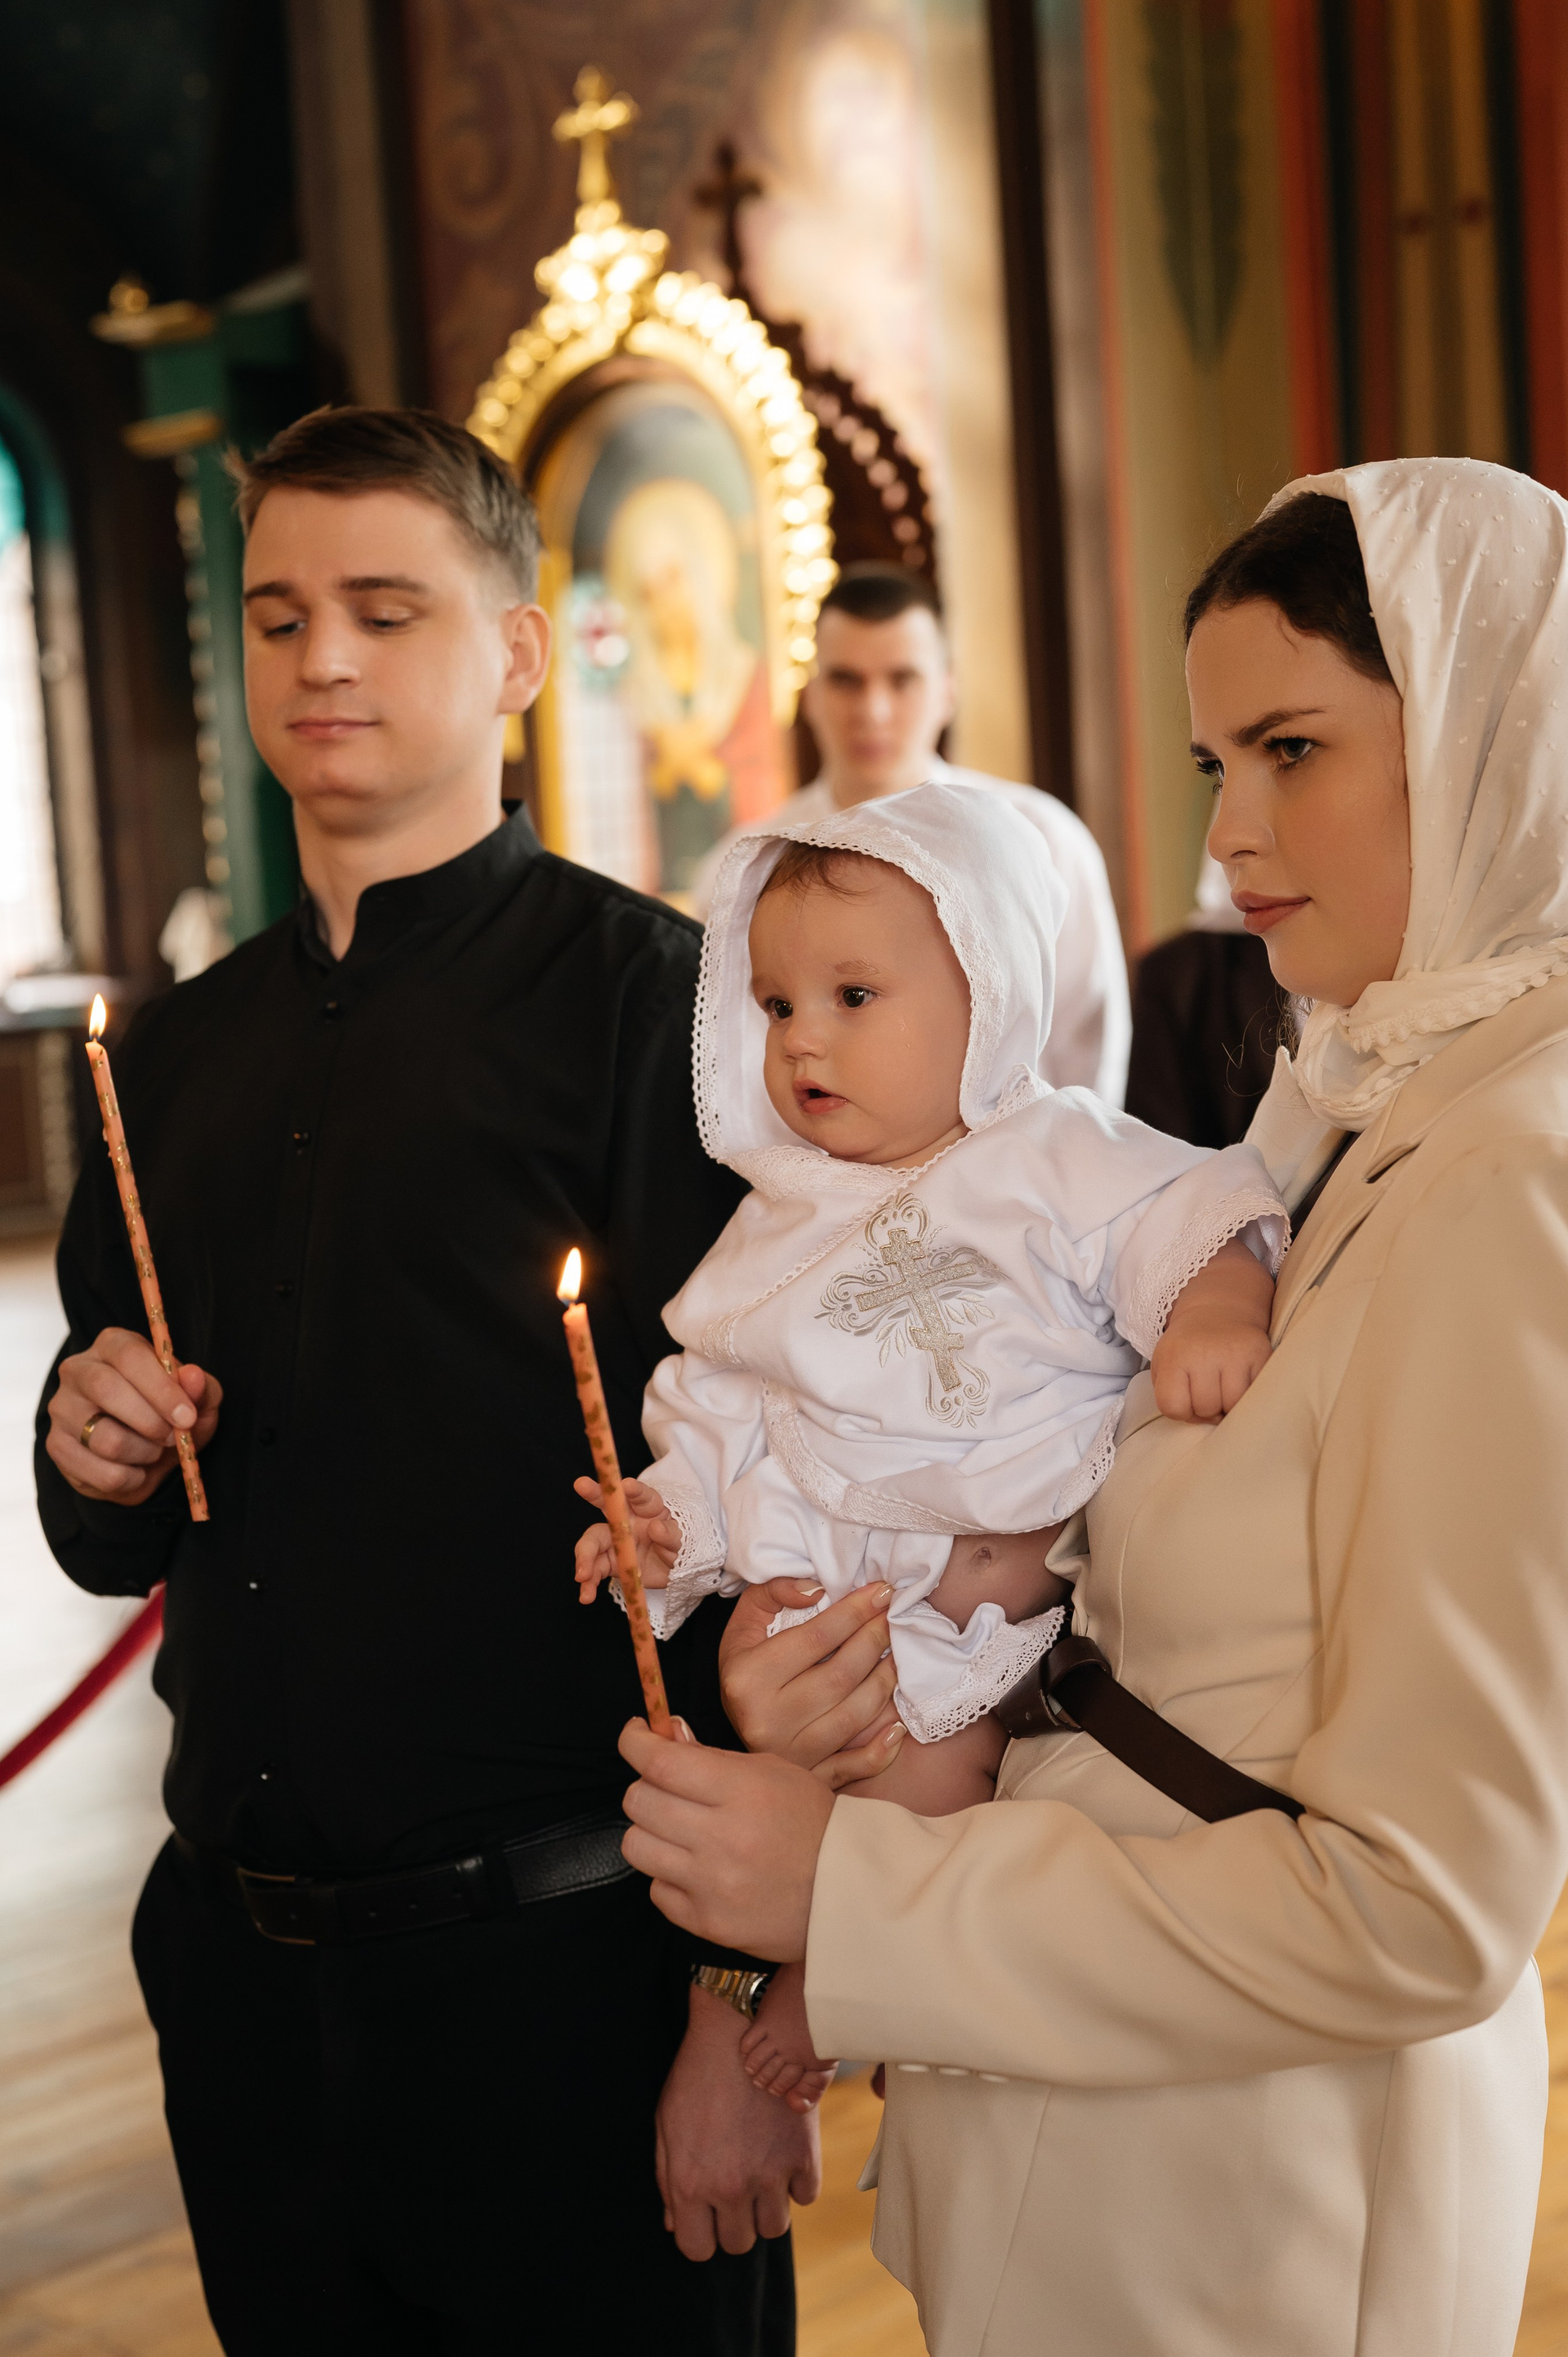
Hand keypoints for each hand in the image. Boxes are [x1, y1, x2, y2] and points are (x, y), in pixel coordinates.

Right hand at [46, 1328, 220, 1506]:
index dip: (161, 1388)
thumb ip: (201, 1388)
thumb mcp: (197, 1401)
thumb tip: (193, 1376)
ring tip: (153, 1451)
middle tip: (173, 1438)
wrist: (143, 1457)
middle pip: (108, 1389)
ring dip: (144, 1453)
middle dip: (152, 1422)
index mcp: (113, 1345)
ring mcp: (62, 1408)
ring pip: (105, 1439)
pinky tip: (135, 1470)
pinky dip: (131, 1479)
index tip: (187, 1417)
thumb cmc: (169, 1416)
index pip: (130, 1356)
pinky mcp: (57, 1445)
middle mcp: (78, 1369)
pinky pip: (101, 1473)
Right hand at [573, 1475, 680, 1601]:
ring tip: (582, 1576)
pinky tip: (586, 1595)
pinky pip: (595, 1570)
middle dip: (593, 1493)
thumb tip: (656, 1528)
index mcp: (649, 1509)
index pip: (642, 1495)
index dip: (634, 1489)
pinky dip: (589, 1583)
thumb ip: (671, 1534)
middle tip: (581, 1484)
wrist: (675, 1571)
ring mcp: (616, 1541)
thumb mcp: (683, 1541)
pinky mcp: (611, 1563)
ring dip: (585, 1558)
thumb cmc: (680, 1547)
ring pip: (594, 1542)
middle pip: (607, 1506)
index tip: (626, 1485)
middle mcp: (627, 1520)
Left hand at [621, 1717, 834, 1957]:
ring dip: (652, 1832)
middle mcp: (722, 1838)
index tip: (634, 1736)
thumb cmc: (813, 1823)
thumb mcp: (773, 1772)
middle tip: (668, 1788)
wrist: (850, 1892)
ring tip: (681, 1832)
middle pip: (639, 1802)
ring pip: (636, 1846)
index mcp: (741, 1791)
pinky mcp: (707, 1924)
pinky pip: (657, 1891)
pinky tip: (699, 1870)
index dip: (635, 1743)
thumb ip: (714, 1757)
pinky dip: (670, 1876)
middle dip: (647, 1787)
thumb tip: (665, 1736)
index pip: (661, 1762)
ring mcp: (712, 1885)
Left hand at [655, 1983, 820, 2258]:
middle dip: (734, 2222)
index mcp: (689, 2184)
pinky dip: (797, 2183)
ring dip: (766, 2207)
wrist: (739, 2030)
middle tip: (734, 2190)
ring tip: (759, 2174)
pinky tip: (782, 2155)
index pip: (698, 2249)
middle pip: (739, 2242)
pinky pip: (806, 2196)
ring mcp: (770, 2173)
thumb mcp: (667, 2126)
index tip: (706, 2217)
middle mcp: (730, 2187)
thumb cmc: (695, 2076)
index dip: (701, 2235)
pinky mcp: (804, 2154)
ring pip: (774, 2227)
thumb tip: (676, 2224)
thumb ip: (668, 2181)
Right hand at [720, 1578, 905, 1784]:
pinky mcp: (809, 1779)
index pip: (817, 1637)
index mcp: (748, 1678)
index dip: (855, 1611)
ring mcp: (791, 1755)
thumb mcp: (745, 1624)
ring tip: (898, 1655)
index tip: (882, 1592)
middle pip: (841, 1675)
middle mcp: (767, 1720)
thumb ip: (774, 1592)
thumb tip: (817, 1589)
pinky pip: (855, 1768)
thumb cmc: (745, 1669)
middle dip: (876, 1640)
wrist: (732, 1743)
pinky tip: (899, 1724)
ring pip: (854, 1717)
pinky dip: (882, 1750)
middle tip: (893, 1618)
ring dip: (886, 1682)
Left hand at [1151, 1322, 1272, 1421]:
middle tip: (1209, 1392)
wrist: (1218, 1311)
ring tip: (1225, 1390)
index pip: (1173, 1407)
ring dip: (1229, 1405)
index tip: (1187, 1400)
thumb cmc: (1188, 1346)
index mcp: (1174, 1355)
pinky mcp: (1260, 1354)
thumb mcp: (1164, 1364)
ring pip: (1233, 1405)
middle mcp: (1204, 1352)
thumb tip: (1198, 1420)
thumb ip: (1169, 1394)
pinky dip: (1248, 1396)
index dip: (1182, 1411)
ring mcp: (1235, 1353)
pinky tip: (1241, 1383)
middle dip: (1207, 1408)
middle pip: (1206, 1408)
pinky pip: (1256, 1394)